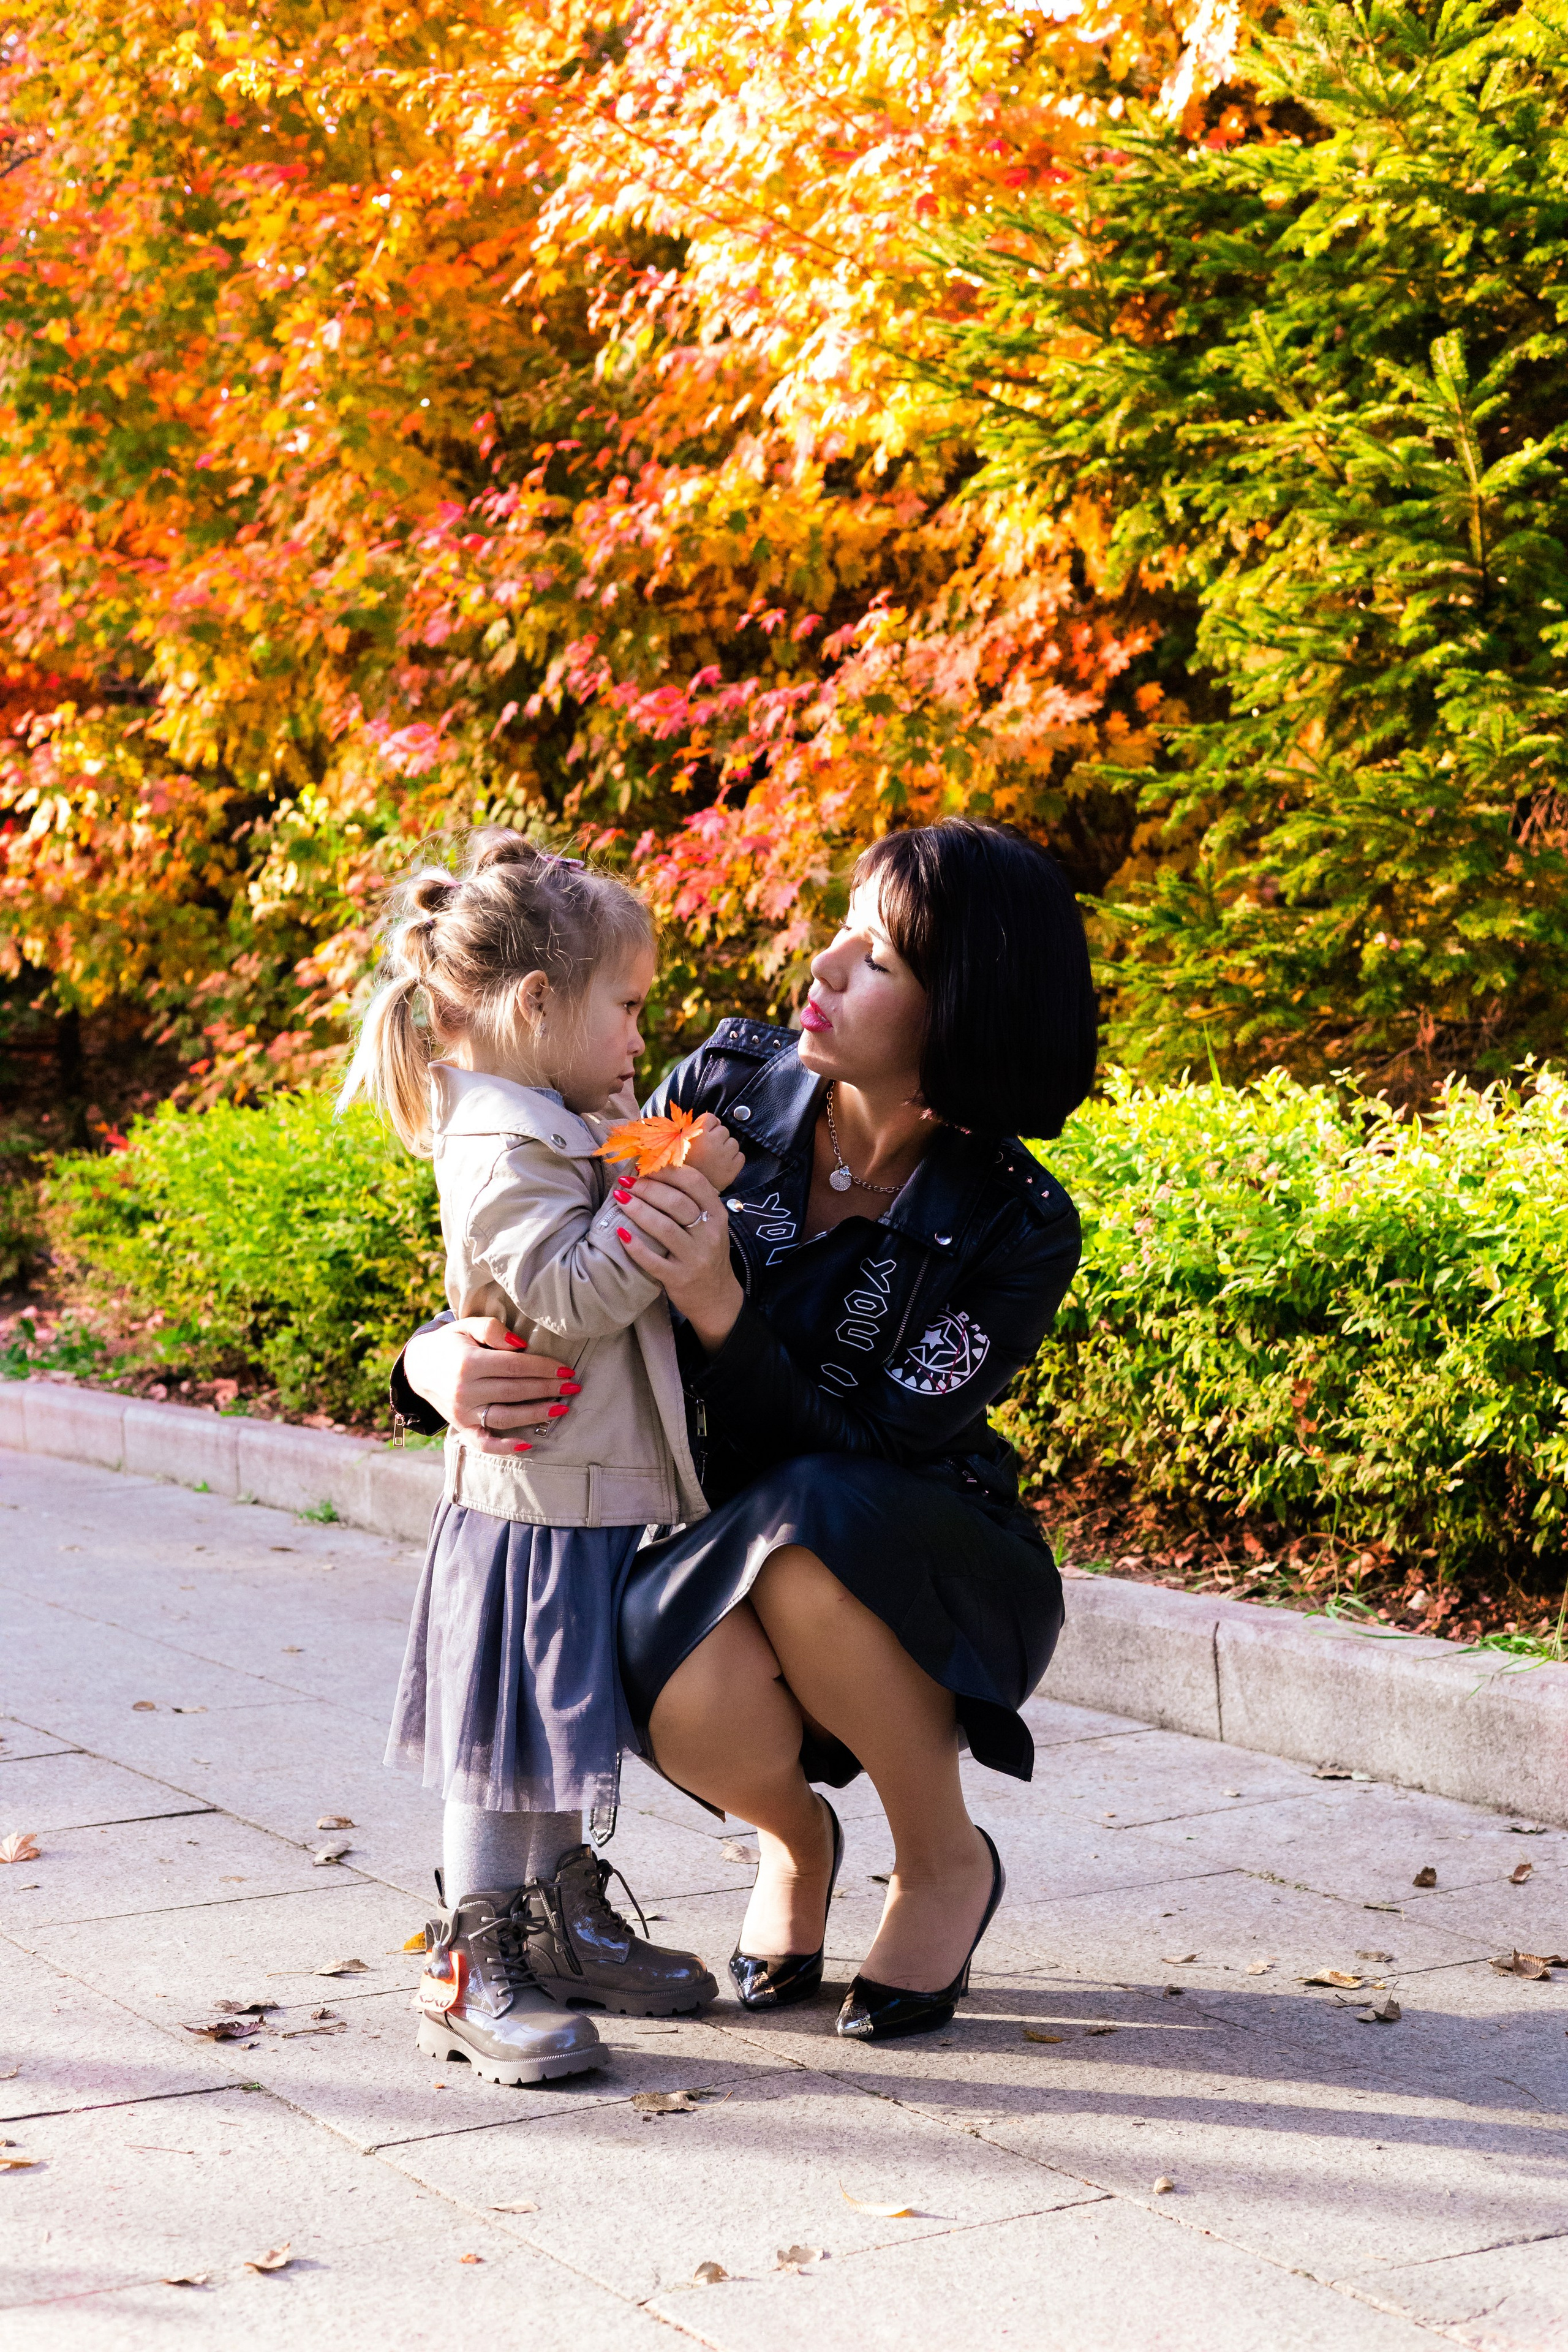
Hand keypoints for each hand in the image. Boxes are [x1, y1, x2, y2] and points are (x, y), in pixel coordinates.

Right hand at [402, 1315, 577, 1455]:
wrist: (419, 1366)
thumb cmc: (451, 1343)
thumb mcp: (467, 1325)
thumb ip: (492, 1329)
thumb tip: (520, 1345)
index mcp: (469, 1362)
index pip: (514, 1366)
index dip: (543, 1368)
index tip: (566, 1369)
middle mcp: (465, 1390)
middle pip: (515, 1391)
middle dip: (548, 1389)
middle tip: (573, 1387)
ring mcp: (462, 1412)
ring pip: (506, 1416)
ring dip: (536, 1414)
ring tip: (562, 1409)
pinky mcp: (461, 1428)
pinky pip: (483, 1442)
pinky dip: (504, 1447)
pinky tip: (527, 1445)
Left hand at [615, 1165, 742, 1353]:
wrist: (716, 1296)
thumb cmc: (706, 1252)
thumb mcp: (710, 1224)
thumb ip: (691, 1200)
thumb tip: (655, 1171)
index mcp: (717, 1214)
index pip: (694, 1183)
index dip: (667, 1171)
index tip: (645, 1166)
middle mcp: (709, 1234)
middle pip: (676, 1202)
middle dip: (647, 1188)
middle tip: (626, 1181)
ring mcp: (695, 1257)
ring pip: (663, 1228)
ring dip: (638, 1210)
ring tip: (620, 1198)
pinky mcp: (679, 1278)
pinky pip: (653, 1260)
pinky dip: (635, 1246)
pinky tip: (620, 1234)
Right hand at [682, 1112, 744, 1189]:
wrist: (686, 1194)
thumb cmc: (680, 1168)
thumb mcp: (678, 1146)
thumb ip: (691, 1131)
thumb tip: (714, 1122)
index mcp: (697, 1134)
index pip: (711, 1118)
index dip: (709, 1125)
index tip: (706, 1133)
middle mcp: (712, 1142)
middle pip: (723, 1130)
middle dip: (718, 1138)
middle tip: (708, 1150)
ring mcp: (724, 1155)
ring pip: (733, 1142)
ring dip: (727, 1148)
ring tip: (715, 1159)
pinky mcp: (732, 1169)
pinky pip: (740, 1156)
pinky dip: (734, 1160)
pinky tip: (723, 1165)